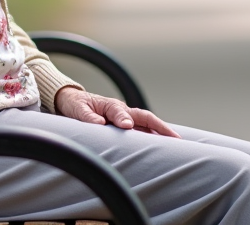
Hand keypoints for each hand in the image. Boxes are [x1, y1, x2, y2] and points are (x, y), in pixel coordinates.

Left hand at [55, 87, 179, 137]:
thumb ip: (87, 116)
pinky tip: (161, 148)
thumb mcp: (78, 110)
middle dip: (160, 127)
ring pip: (146, 125)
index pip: (119, 112)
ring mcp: (125, 118)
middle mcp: (122, 111)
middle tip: (175, 138)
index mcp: (110, 105)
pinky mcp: (125, 126)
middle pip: (145, 117)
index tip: (126, 126)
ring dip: (160, 133)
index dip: (123, 119)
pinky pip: (141, 131)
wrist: (73, 101)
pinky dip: (152, 138)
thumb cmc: (76, 105)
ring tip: (176, 145)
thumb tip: (99, 123)